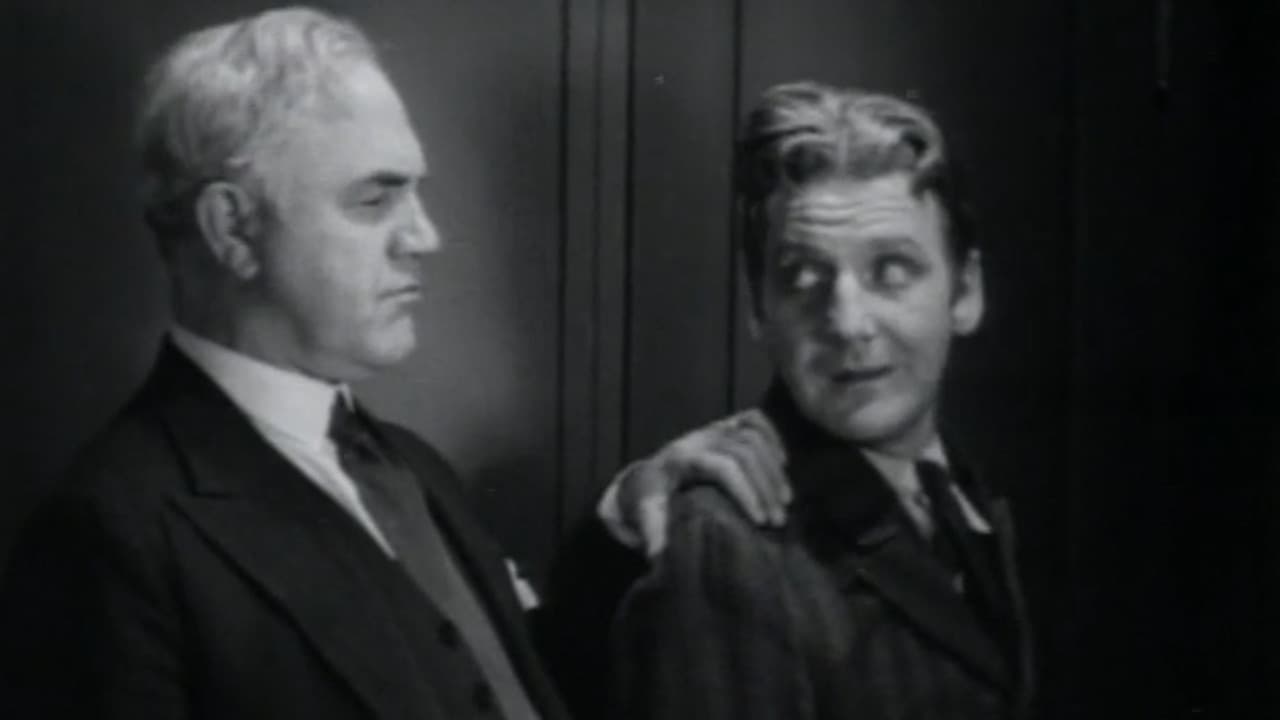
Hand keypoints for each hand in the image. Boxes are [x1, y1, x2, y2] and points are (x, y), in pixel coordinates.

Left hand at [616, 408, 790, 555]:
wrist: (648, 475)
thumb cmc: (650, 497)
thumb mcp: (645, 512)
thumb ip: (651, 531)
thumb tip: (658, 555)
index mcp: (682, 458)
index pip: (724, 467)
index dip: (746, 492)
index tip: (761, 522)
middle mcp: (700, 438)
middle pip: (745, 452)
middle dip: (766, 487)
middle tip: (779, 521)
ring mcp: (714, 429)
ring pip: (754, 436)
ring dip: (774, 469)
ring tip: (785, 502)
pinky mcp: (725, 426)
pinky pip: (754, 419)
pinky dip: (773, 437)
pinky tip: (783, 464)